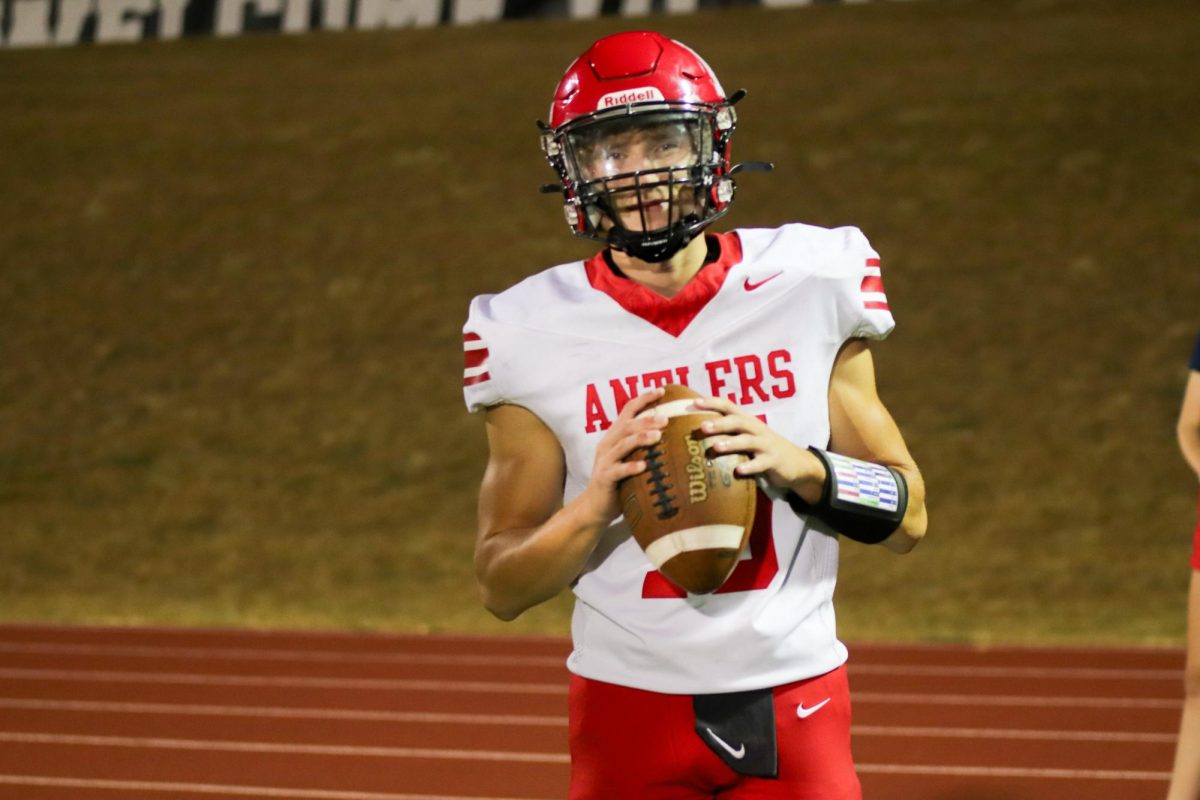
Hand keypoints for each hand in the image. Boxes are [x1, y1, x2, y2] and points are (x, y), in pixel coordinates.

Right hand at [576, 387, 668, 524]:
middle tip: (665, 419)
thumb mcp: (631, 458)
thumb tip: (677, 435)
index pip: (628, 410)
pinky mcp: (604, 478)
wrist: (595, 506)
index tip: (661, 390)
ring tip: (657, 436)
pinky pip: (617, 471)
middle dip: (646, 420)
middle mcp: (608, 444)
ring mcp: (605, 461)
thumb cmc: (620, 481)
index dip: (643, 399)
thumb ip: (646, 446)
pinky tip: (643, 466)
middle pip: (627, 426)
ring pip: (622, 445)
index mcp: (615, 436)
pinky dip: (630, 467)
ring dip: (640, 438)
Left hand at [692, 396, 826, 503]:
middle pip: (738, 422)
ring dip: (731, 443)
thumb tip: (697, 432)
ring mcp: (766, 445)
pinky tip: (738, 471)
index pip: (729, 406)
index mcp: (748, 421)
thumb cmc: (764, 449)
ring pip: (748, 441)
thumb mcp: (748, 437)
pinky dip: (750, 467)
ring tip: (716, 447)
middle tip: (702, 426)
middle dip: (720, 423)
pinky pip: (761, 463)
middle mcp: (757, 429)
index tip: (694, 403)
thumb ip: (729, 433)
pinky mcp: (774, 461)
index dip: (713, 402)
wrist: (798, 464)